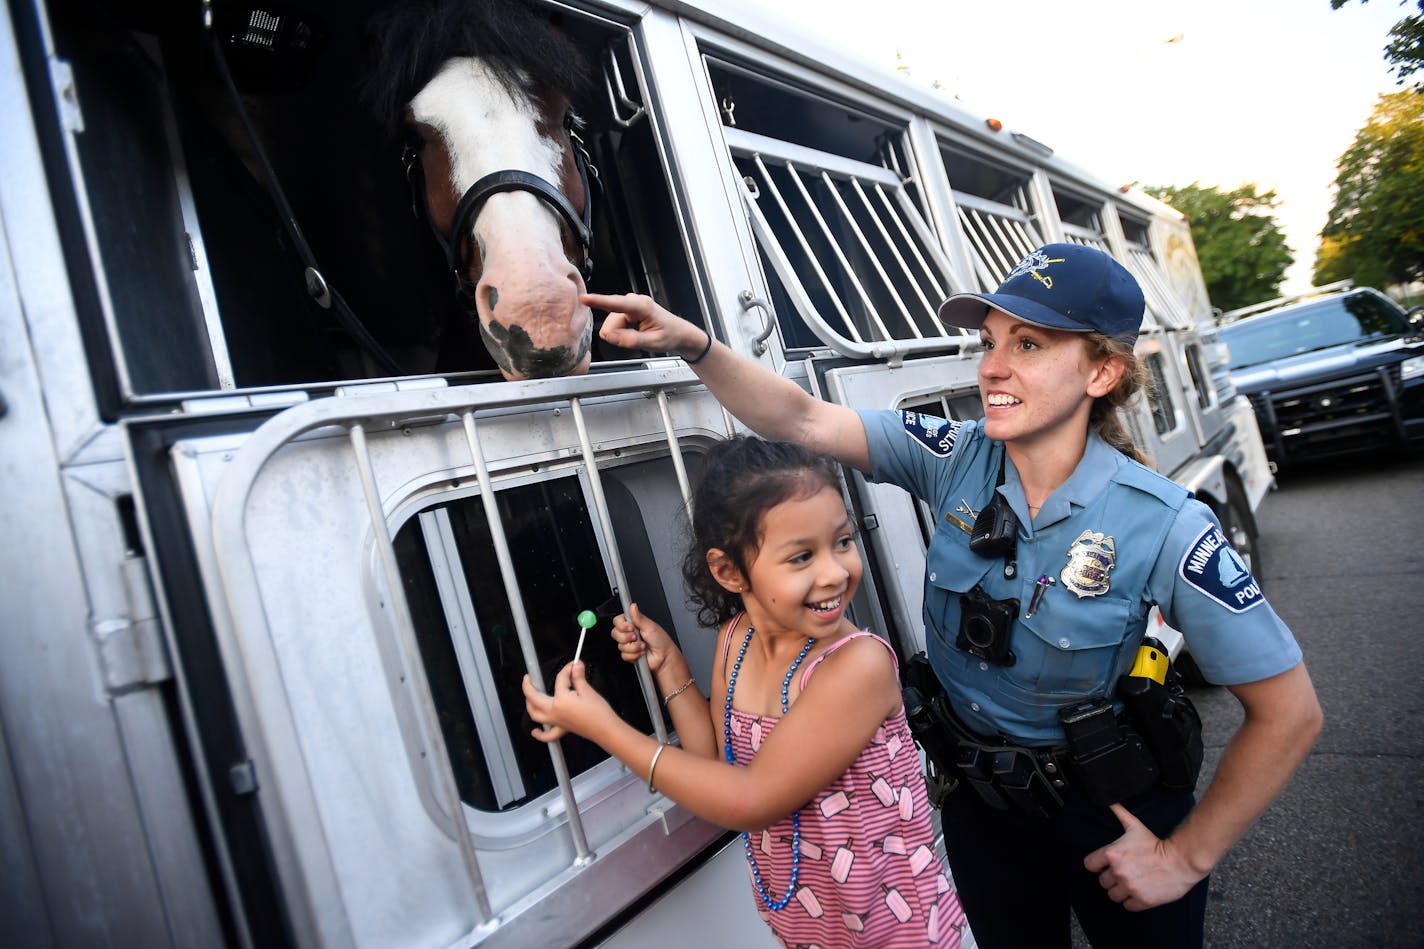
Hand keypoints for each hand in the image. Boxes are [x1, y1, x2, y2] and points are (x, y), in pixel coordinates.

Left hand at [522, 661, 615, 743]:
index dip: (567, 669)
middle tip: (528, 677)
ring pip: (535, 714)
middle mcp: (554, 712)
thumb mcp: (587, 690)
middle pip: (534, 697)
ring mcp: (556, 722)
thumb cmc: (598, 712)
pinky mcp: (562, 729)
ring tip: (529, 696)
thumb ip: (578, 677)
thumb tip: (575, 665)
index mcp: (560, 700)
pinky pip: (547, 735)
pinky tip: (535, 731)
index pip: (559, 679)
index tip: (573, 665)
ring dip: (529, 704)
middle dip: (528, 686)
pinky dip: (539, 734)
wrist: (605, 729)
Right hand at [587, 292, 704, 357]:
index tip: (584, 298)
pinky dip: (622, 331)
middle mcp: (635, 301)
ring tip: (639, 335)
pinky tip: (635, 331)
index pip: (616, 304)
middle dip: (618, 333)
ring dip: (621, 333)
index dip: (599, 301)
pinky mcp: (628, 309)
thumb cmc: (670, 336)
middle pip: (612, 320)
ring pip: (612, 324)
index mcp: (642, 306)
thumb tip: (610, 337)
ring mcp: (631, 304)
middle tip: (637, 338)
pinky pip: (615, 323)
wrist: (679, 333)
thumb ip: (631, 340)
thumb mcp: (653, 343)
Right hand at [612, 602, 676, 671]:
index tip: (630, 627)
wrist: (664, 656)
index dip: (622, 625)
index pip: (618, 621)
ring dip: (634, 647)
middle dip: (627, 637)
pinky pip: (624, 655)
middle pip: (615, 633)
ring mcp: (629, 644)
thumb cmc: (661, 641)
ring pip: (620, 646)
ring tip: (643, 646)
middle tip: (637, 637)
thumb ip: (639, 617)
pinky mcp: (629, 655)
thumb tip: (633, 606)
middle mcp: (629, 633)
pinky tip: (641, 653)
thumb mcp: (650, 626)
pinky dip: (634, 655)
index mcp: (633, 624)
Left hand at [1083, 804, 1204, 910]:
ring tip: (1131, 882)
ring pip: (1113, 895)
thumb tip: (1109, 801)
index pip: (1089, 865)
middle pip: (1102, 881)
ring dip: (1120, 890)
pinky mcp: (1141, 901)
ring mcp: (1130, 888)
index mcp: (1112, 854)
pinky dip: (1132, 901)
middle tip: (1125, 871)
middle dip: (1111, 877)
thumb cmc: (1155, 844)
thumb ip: (1119, 813)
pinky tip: (1139, 891)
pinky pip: (1127, 906)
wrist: (1180, 861)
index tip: (1105, 864)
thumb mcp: (1135, 826)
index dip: (1097, 864)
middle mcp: (1118, 872)